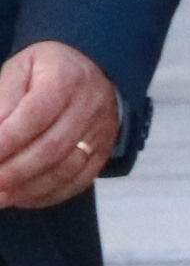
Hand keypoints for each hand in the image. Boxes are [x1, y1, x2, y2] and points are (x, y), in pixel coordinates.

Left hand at [0, 44, 122, 210]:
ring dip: (28, 188)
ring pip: (66, 169)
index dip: (6, 141)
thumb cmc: (46, 71)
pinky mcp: (104, 152)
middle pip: (51, 148)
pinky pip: (79, 181)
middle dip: (14, 171)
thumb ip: (3, 99)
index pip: (35, 116)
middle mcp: (89, 106)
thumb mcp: (19, 70)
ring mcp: (101, 132)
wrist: (95, 68)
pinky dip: (48, 195)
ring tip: (0, 197)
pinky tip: (21, 198)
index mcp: (65, 79)